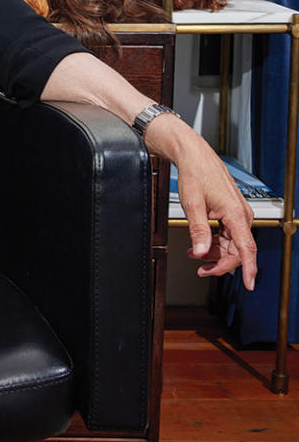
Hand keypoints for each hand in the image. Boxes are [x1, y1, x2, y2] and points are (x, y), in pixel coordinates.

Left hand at [175, 146, 256, 288]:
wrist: (195, 157)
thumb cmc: (196, 174)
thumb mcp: (193, 204)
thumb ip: (198, 230)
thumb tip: (202, 252)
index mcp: (235, 213)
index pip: (247, 248)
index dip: (249, 269)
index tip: (250, 284)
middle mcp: (241, 214)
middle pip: (238, 250)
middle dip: (219, 262)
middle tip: (200, 270)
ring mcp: (238, 213)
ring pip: (232, 244)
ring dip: (215, 253)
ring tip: (195, 255)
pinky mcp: (232, 212)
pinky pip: (228, 235)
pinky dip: (215, 242)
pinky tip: (201, 244)